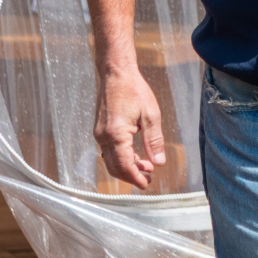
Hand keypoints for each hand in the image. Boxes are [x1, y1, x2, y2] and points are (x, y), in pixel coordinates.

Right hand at [94, 64, 166, 188]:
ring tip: (145, 166)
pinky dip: (121, 157)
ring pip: (111, 160)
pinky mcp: (100, 130)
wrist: (116, 73)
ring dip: (127, 166)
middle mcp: (103, 137)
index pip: (124, 166)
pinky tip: (135, 154)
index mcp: (116, 135)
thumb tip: (158, 162)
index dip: (135, 178)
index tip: (146, 184)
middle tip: (148, 177)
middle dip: (131, 175)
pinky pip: (108, 150)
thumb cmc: (134, 90)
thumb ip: (154, 140)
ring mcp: (99, 134)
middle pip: (115, 167)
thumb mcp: (150, 115)